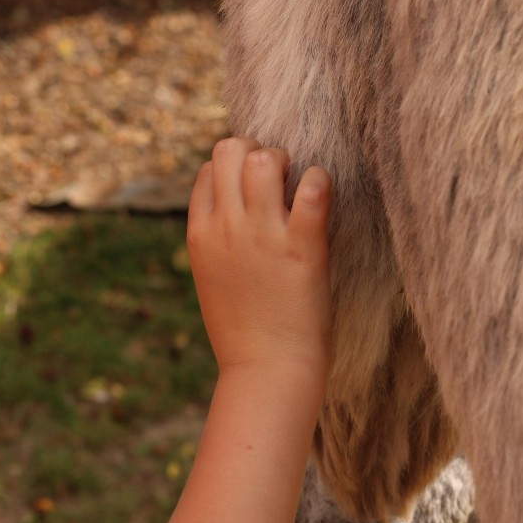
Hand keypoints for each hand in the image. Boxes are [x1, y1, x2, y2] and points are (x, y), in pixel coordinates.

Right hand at [187, 138, 332, 379]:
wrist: (266, 373)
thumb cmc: (243, 333)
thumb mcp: (212, 279)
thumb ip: (218, 241)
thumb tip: (233, 212)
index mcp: (200, 235)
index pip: (209, 169)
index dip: (234, 169)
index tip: (256, 190)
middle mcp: (226, 227)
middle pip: (231, 149)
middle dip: (258, 152)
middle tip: (280, 181)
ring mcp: (262, 236)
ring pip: (266, 158)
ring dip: (289, 163)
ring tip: (300, 188)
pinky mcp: (302, 248)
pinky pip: (312, 189)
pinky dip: (320, 181)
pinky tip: (322, 196)